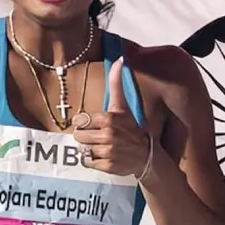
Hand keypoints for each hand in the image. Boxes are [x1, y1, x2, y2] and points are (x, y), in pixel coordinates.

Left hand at [73, 58, 152, 177]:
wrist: (146, 155)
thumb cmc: (131, 127)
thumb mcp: (123, 105)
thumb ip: (117, 83)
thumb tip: (120, 58)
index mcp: (109, 119)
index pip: (80, 121)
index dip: (83, 123)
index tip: (91, 124)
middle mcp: (108, 136)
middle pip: (78, 136)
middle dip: (85, 136)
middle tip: (97, 137)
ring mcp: (108, 152)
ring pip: (82, 150)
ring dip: (89, 149)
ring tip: (100, 146)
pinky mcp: (107, 166)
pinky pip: (87, 163)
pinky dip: (93, 161)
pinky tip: (103, 157)